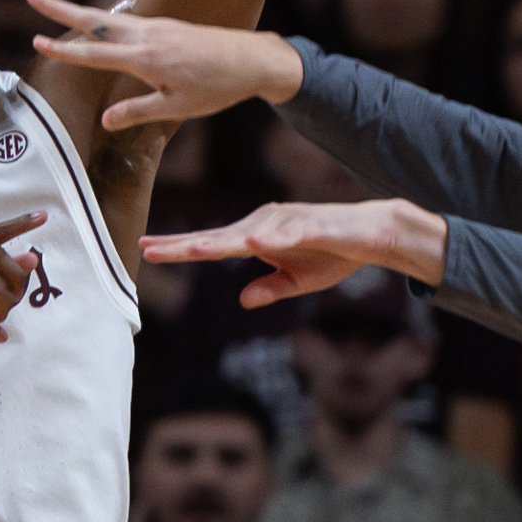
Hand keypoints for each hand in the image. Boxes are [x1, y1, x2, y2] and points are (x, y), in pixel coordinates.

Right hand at [26, 0, 304, 129]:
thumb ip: (139, 112)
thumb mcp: (178, 108)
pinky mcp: (166, 25)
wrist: (254, 59)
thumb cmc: (218, 87)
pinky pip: (126, 21)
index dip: (64, 50)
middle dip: (60, 7)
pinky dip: (103, 18)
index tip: (36, 41)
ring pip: (108, 17)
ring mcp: (157, 26)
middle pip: (94, 20)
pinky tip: (97, 22)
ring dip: (78, 10)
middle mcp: (148, 35)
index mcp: (147, 58)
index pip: (95, 53)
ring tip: (51, 4)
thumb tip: (105, 121)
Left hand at [140, 199, 448, 307]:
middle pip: (218, 237)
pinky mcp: (313, 225)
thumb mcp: (298, 281)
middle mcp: (266, 223)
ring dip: (218, 242)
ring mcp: (287, 221)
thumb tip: (242, 301)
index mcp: (258, 236)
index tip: (148, 250)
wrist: (373, 234)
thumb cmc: (334, 254)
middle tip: (148, 248)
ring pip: (246, 234)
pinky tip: (253, 244)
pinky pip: (288, 233)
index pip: (212, 244)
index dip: (180, 248)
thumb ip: (270, 288)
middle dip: (184, 244)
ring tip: (190, 251)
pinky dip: (271, 238)